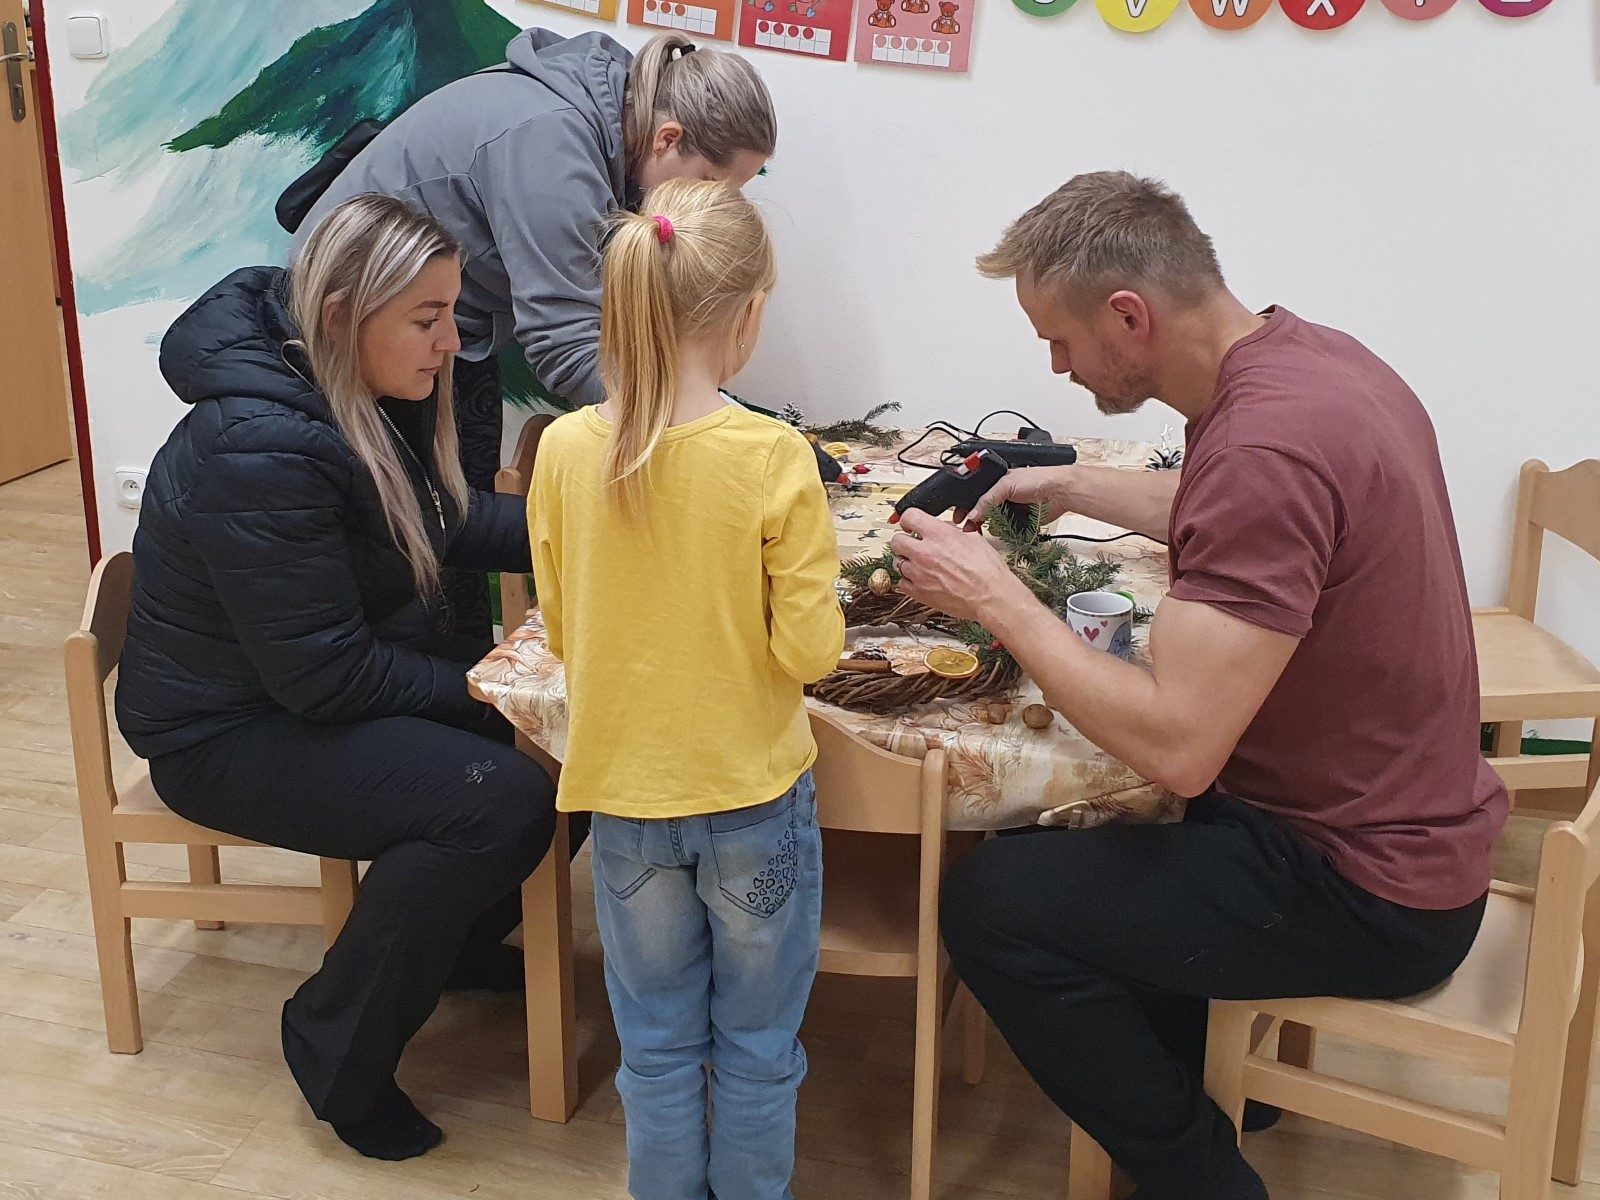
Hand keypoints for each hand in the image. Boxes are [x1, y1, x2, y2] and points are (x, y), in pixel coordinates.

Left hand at [890, 509, 1030, 624]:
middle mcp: (924, 552)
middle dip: (903, 541)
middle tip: (912, 545)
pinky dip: (908, 581)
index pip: (909, 516)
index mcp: (938, 535)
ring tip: (918, 564)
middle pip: (896, 541)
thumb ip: (953, 532)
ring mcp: (919, 573)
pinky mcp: (918, 592)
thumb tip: (947, 530)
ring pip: (896, 563)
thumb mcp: (974, 539)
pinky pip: (901, 584)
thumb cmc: (987, 571)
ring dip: (905, 561)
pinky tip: (919, 580)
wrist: (990, 597)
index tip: (911, 524)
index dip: (908, 520)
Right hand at [957, 465, 1076, 531]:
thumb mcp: (1005, 485)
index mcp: (997, 483)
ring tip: (981, 532)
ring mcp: (1012, 509)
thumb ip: (987, 500)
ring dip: (988, 527)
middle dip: (975, 519)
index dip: (966, 506)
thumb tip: (972, 514)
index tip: (958, 518)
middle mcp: (1003, 496)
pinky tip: (999, 533)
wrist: (1059, 491)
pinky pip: (1008, 529)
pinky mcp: (1022, 521)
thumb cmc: (1036, 479)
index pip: (976, 496)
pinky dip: (1003, 532)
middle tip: (968, 529)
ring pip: (994, 522)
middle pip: (983, 510)